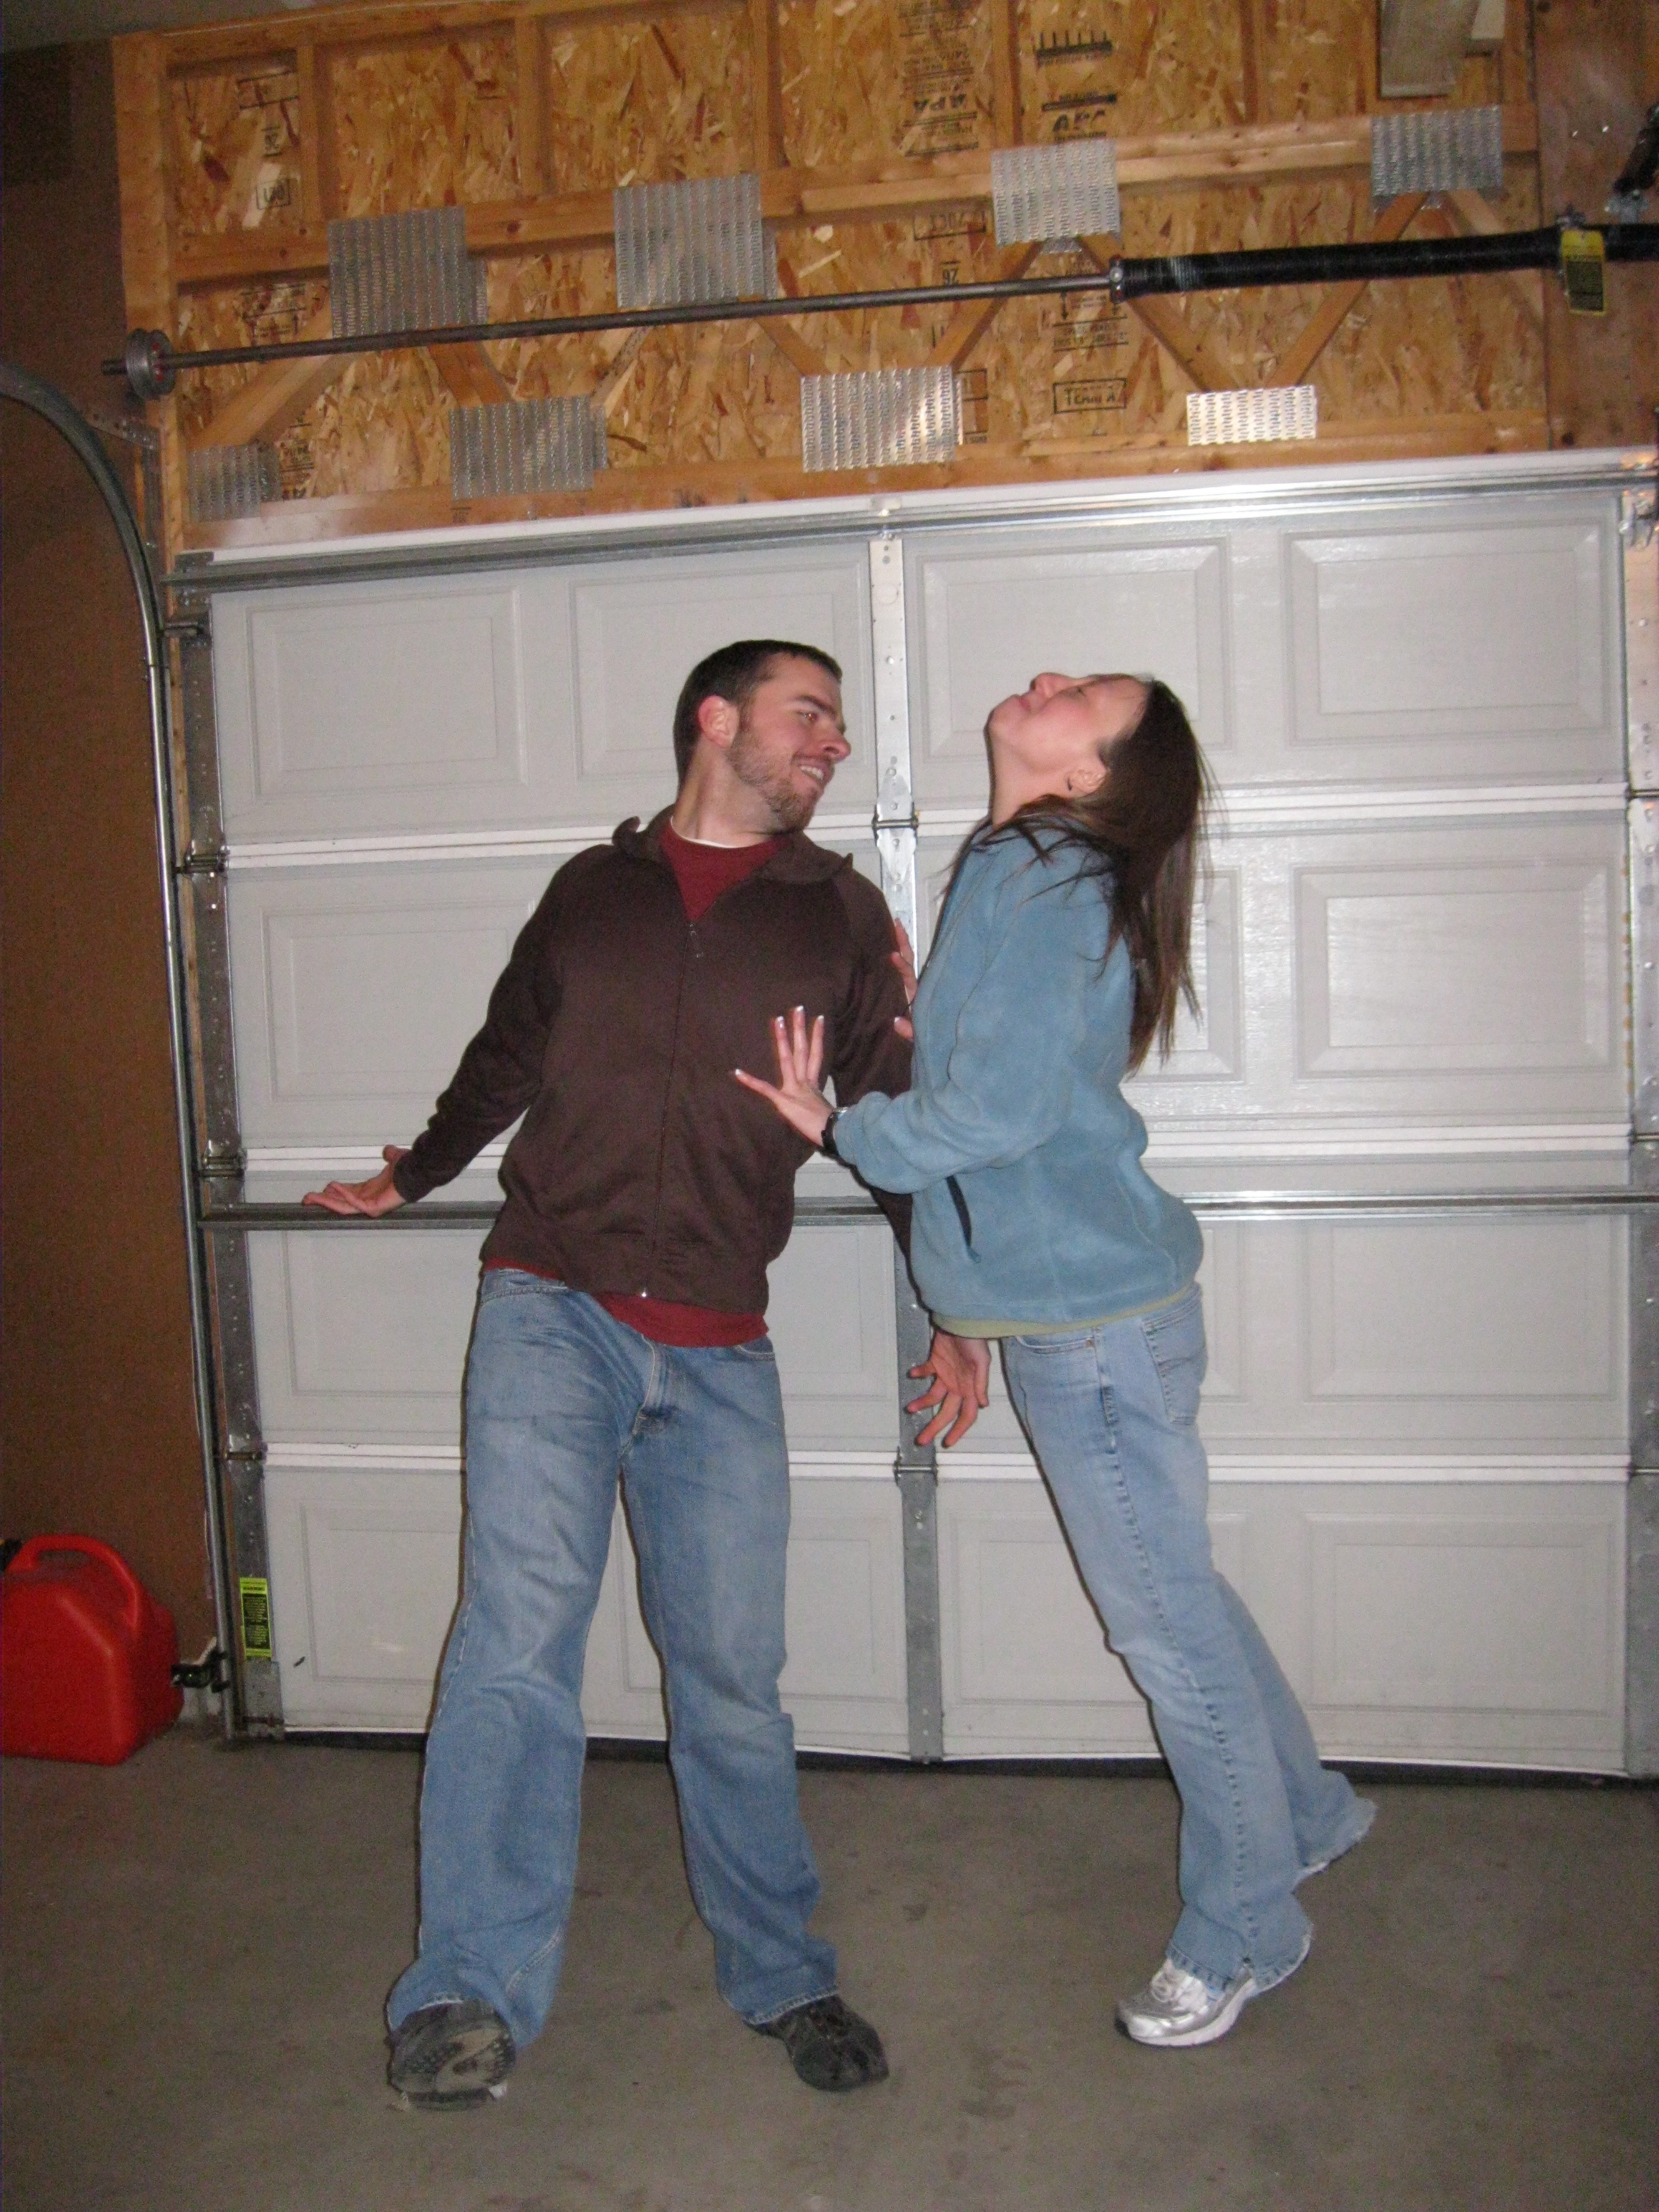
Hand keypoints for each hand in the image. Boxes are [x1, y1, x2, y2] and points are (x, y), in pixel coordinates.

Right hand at [303, 1144, 408, 1216]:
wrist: (417, 1173)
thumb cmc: (408, 1171)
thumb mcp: (394, 1160)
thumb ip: (389, 1155)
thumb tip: (387, 1150)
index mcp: (370, 1191)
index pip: (346, 1195)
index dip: (332, 1193)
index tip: (320, 1190)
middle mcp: (369, 1199)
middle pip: (340, 1203)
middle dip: (322, 1201)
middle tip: (306, 1199)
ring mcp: (371, 1206)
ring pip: (343, 1207)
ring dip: (326, 1201)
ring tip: (312, 1198)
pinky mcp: (374, 1208)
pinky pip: (355, 1203)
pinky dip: (343, 1195)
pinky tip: (332, 1187)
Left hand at [734, 1006, 833, 1146]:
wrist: (833, 1134)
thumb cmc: (830, 1126)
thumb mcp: (824, 1109)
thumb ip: (818, 1102)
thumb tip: (823, 1105)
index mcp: (813, 1083)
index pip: (816, 1054)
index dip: (817, 1036)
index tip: (818, 1018)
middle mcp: (804, 1081)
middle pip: (803, 1050)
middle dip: (800, 1029)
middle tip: (798, 1008)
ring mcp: (794, 1089)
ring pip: (787, 1059)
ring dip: (782, 1039)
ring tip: (778, 1021)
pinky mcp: (784, 1101)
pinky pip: (765, 1089)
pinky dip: (750, 1081)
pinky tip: (736, 1072)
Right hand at [891, 920, 916, 1041]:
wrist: (935, 1040)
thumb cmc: (926, 1035)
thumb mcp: (917, 1035)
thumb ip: (909, 1030)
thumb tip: (895, 1022)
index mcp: (916, 994)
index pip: (908, 974)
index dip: (901, 965)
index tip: (892, 955)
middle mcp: (914, 986)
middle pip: (909, 959)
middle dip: (903, 941)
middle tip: (896, 922)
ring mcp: (911, 986)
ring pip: (907, 960)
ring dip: (901, 943)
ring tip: (894, 925)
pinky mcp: (907, 989)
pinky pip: (903, 968)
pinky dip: (899, 954)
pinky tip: (888, 943)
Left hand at [907, 1328, 990, 1447]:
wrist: (961, 1320)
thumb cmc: (975, 1340)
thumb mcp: (982, 1363)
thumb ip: (981, 1384)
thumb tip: (983, 1404)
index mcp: (970, 1388)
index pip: (966, 1416)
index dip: (958, 1430)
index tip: (948, 1442)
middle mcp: (958, 1385)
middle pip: (946, 1412)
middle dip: (935, 1427)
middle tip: (922, 1440)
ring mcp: (946, 1375)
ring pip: (932, 1397)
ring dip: (921, 1403)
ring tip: (910, 1409)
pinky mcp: (936, 1362)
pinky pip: (925, 1372)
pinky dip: (919, 1374)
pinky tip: (912, 1373)